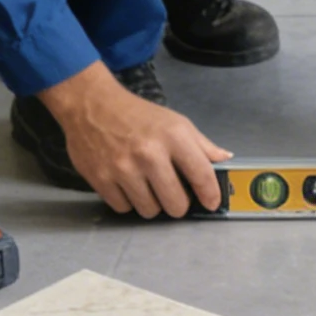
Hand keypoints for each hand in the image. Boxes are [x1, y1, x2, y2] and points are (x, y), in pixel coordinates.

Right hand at [40, 63, 230, 218]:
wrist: (91, 105)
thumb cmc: (137, 114)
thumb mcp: (175, 122)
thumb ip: (201, 144)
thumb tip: (224, 159)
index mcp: (174, 136)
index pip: (202, 175)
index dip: (210, 194)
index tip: (211, 202)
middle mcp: (150, 154)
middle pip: (176, 203)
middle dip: (178, 203)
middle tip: (173, 193)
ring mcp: (123, 169)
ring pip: (150, 210)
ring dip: (152, 203)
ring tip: (148, 186)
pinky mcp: (101, 179)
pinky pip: (124, 208)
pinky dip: (129, 201)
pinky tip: (128, 185)